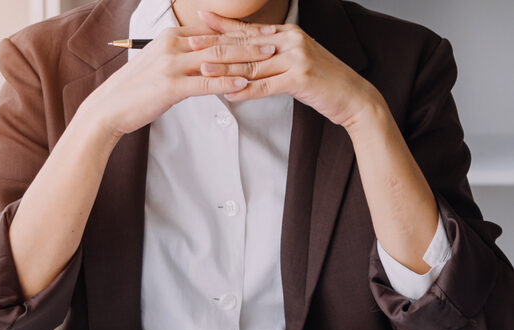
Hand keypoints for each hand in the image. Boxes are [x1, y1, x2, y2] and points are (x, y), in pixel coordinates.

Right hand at [77, 25, 277, 139]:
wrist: (110, 107)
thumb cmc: (135, 90)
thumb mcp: (158, 66)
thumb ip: (180, 58)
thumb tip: (200, 60)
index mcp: (171, 37)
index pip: (212, 31)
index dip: (239, 31)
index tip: (261, 31)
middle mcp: (173, 45)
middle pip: (219, 40)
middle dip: (249, 40)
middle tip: (274, 40)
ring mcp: (172, 65)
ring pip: (216, 58)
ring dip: (245, 57)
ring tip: (268, 58)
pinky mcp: (171, 87)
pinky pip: (206, 83)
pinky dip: (227, 82)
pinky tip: (246, 83)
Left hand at [191, 11, 381, 128]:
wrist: (353, 96)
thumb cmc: (323, 82)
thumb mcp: (297, 63)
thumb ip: (273, 59)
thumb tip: (248, 63)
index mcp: (288, 33)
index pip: (249, 29)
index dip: (223, 25)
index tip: (199, 20)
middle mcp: (290, 40)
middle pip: (245, 44)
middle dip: (215, 44)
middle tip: (190, 44)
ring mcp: (296, 58)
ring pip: (252, 65)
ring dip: (225, 69)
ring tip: (201, 70)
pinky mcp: (300, 79)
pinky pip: (266, 86)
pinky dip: (246, 91)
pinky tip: (228, 95)